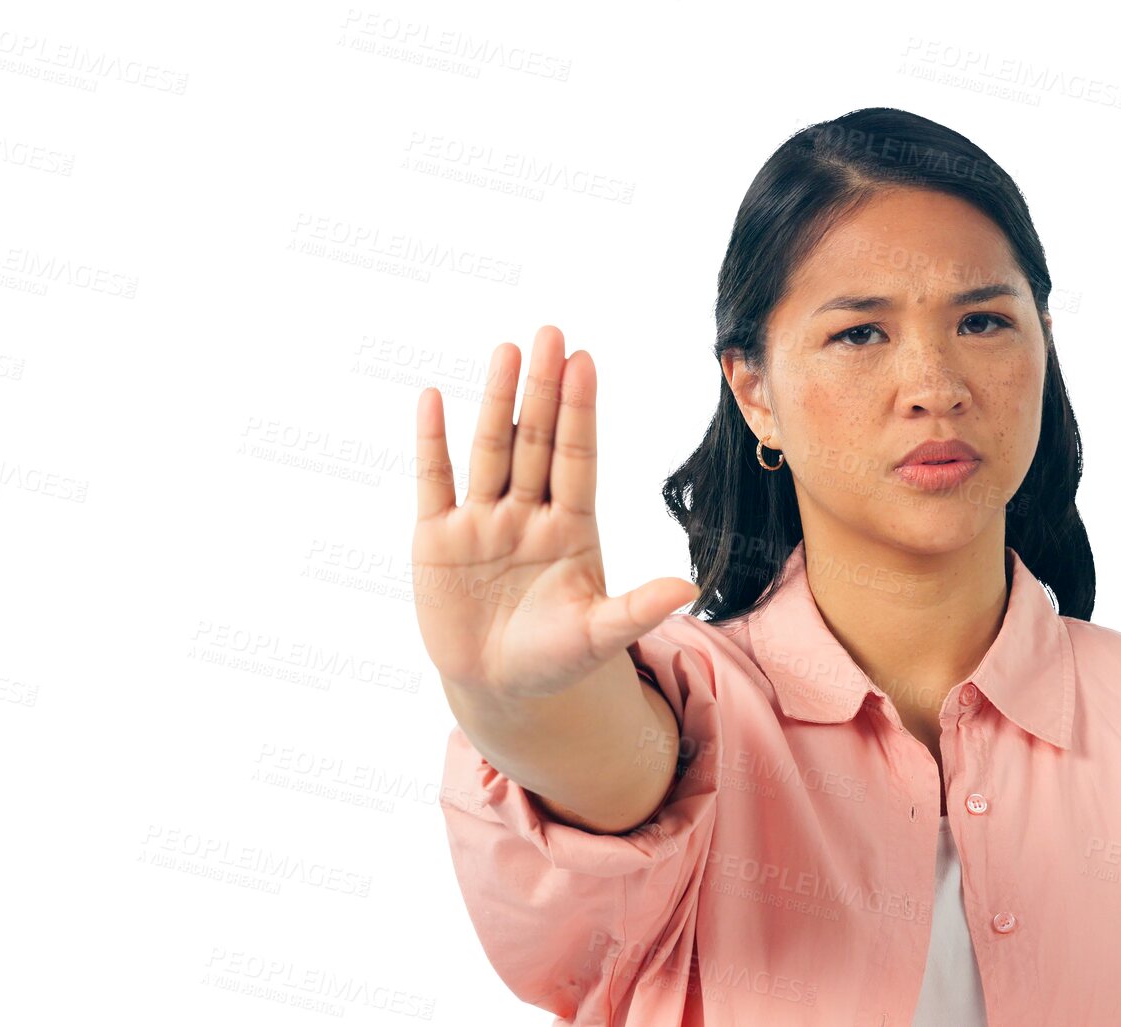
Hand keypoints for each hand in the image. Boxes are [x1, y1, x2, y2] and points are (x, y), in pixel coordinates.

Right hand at [410, 325, 698, 700]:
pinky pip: (434, 482)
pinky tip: (432, 400)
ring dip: (495, 401)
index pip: (577, 457)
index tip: (587, 362)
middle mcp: (528, 513)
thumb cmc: (557, 658)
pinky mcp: (437, 539)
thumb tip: (689, 588)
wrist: (502, 688)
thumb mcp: (598, 636)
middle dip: (544, 388)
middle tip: (551, 332)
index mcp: (572, 527)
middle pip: (536, 440)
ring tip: (506, 351)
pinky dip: (432, 443)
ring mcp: (482, 522)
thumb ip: (637, 609)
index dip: (581, 411)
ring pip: (490, 449)